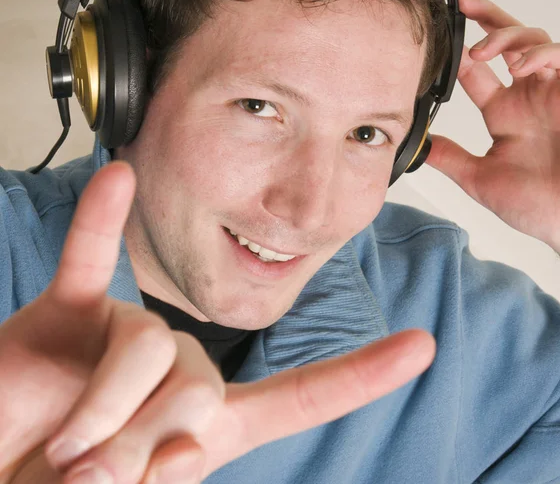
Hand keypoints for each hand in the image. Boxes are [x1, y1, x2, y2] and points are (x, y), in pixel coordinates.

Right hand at [1, 162, 435, 483]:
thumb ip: (152, 482)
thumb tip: (158, 451)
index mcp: (207, 420)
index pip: (300, 395)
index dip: (360, 375)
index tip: (422, 345)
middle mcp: (176, 367)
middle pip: (206, 386)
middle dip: (146, 442)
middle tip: (92, 474)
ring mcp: (121, 332)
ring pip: (152, 349)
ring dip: (104, 415)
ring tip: (63, 447)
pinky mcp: (67, 311)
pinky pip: (88, 257)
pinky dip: (100, 223)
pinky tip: (118, 179)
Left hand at [426, 0, 559, 248]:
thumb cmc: (535, 205)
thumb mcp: (478, 178)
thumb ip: (450, 157)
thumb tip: (419, 142)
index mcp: (502, 114)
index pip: (475, 71)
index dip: (458, 52)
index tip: (436, 39)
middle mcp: (526, 98)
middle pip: (507, 41)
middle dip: (486, 17)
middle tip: (460, 4)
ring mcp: (552, 95)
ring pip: (535, 41)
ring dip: (508, 36)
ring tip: (484, 51)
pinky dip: (544, 53)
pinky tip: (520, 65)